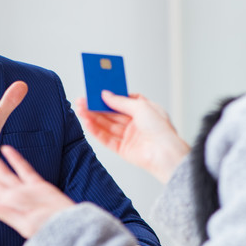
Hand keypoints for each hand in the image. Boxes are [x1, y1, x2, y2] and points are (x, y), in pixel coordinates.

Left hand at [0, 143, 74, 238]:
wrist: (71, 227)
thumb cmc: (49, 228)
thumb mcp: (23, 222)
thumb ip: (3, 212)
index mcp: (5, 206)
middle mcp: (11, 197)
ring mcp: (23, 191)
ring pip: (2, 171)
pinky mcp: (37, 186)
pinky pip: (22, 169)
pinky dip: (15, 159)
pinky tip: (8, 150)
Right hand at [75, 91, 189, 182]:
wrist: (164, 153)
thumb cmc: (161, 130)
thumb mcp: (141, 106)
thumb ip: (120, 101)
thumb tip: (106, 95)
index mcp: (144, 111)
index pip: (123, 101)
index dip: (110, 96)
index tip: (97, 91)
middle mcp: (136, 124)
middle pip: (112, 114)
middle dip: (96, 107)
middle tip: (83, 100)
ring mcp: (129, 137)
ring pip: (107, 125)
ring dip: (92, 117)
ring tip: (80, 110)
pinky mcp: (122, 149)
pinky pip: (106, 138)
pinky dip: (95, 130)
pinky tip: (87, 122)